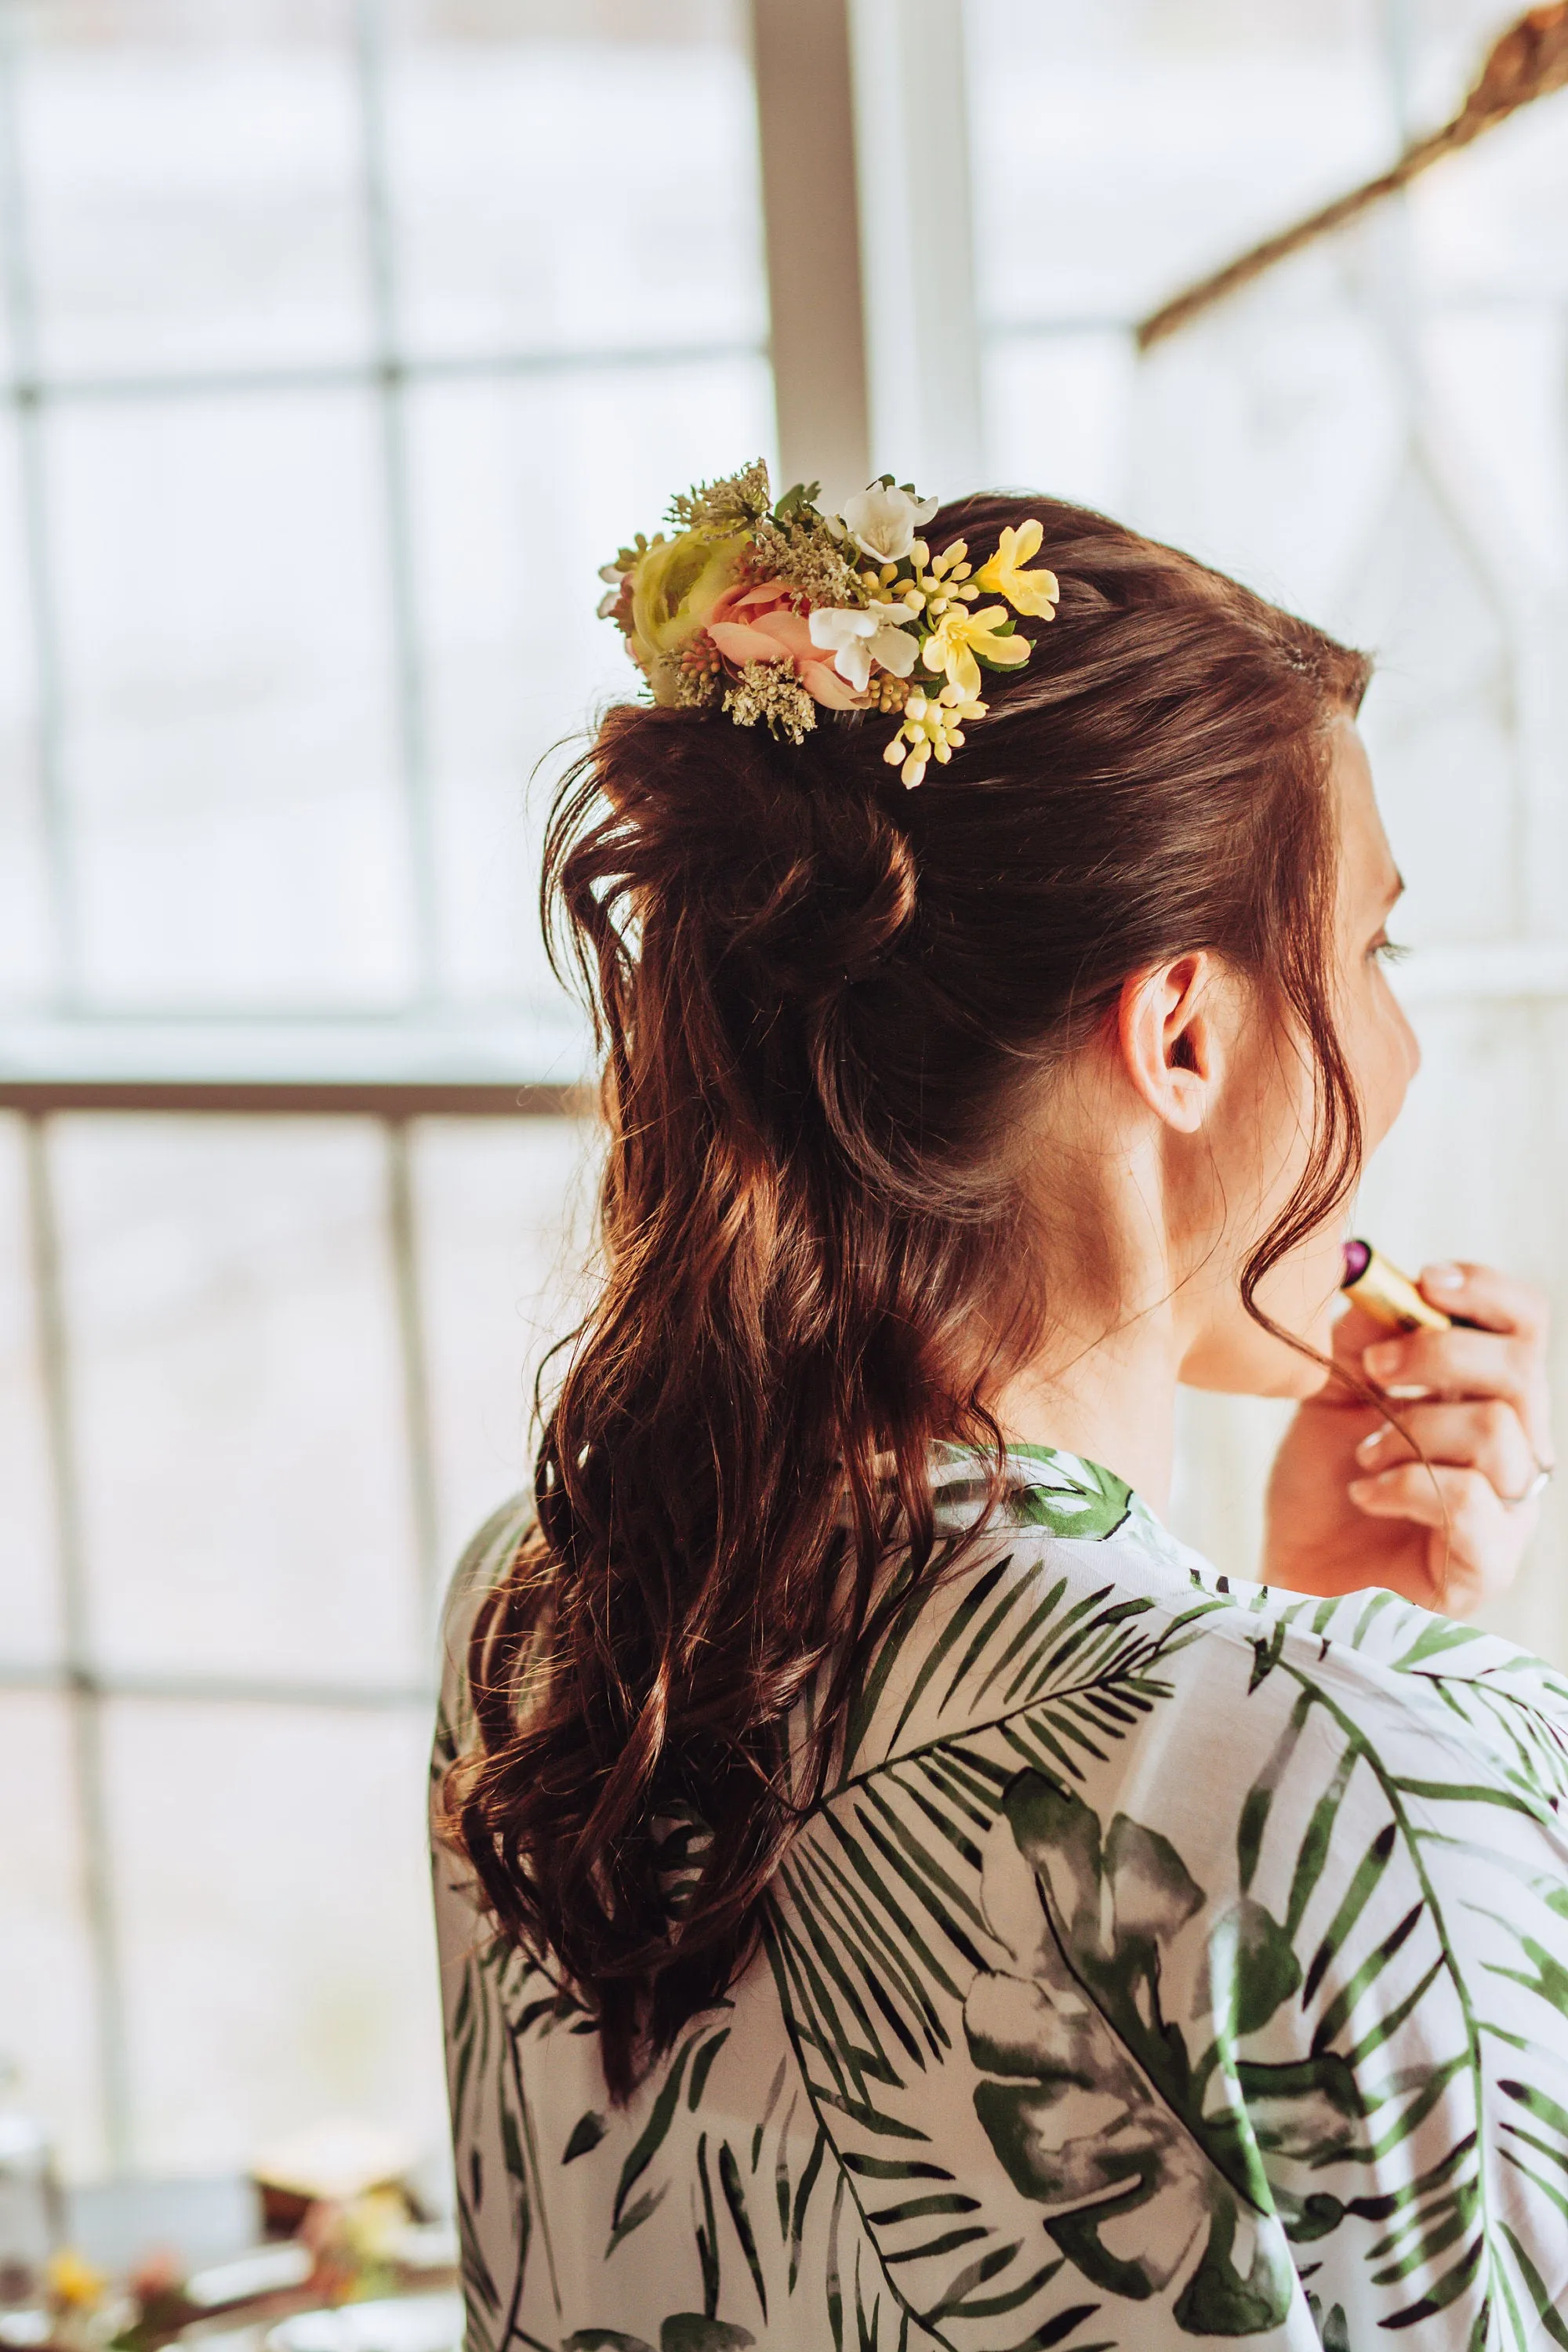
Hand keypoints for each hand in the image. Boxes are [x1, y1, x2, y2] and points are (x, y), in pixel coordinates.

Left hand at [1262, 1262, 1552, 1616]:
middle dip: (1437, 1354)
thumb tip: (1383, 1287)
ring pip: (1499, 1431)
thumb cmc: (1322, 1490)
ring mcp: (1510, 1509)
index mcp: (1485, 1397)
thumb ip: (1360, 1340)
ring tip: (1363, 1456)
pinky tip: (1364, 1493)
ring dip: (1413, 1430)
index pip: (1524, 1325)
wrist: (1293, 1577)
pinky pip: (1471, 1499)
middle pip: (1520, 1368)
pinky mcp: (1490, 1563)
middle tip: (1373, 1372)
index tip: (1425, 1280)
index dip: (1485, 1292)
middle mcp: (1515, 1448)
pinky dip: (1405, 1484)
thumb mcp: (1331, 1395)